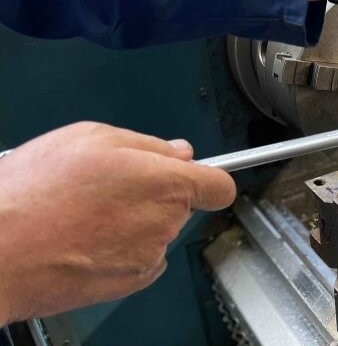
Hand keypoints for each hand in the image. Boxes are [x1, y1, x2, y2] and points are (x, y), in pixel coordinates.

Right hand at [0, 122, 234, 323]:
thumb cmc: (33, 193)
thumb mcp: (89, 137)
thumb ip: (147, 143)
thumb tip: (178, 152)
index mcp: (165, 182)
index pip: (220, 186)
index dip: (208, 179)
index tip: (196, 176)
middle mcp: (166, 222)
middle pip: (181, 205)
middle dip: (156, 193)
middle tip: (110, 186)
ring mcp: (150, 256)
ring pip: (157, 230)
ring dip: (135, 221)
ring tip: (86, 212)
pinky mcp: (131, 283)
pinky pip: (141, 257)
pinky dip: (122, 249)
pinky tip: (86, 239)